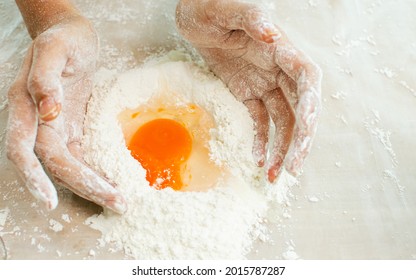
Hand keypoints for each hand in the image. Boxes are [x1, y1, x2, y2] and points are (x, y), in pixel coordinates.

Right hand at [5, 15, 126, 212]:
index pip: (24, 149)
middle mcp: (37, 122)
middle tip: (115, 203)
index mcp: (25, 105)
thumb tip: (48, 111)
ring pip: (68, 166)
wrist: (71, 37)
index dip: (34, 177)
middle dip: (83, 187)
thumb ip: (45, 78)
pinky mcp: (72, 128)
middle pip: (54, 165)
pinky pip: (81, 156)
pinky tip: (112, 182)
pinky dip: (94, 171)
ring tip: (118, 200)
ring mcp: (55, 128)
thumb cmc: (62, 39)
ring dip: (92, 185)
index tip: (50, 202)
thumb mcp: (55, 49)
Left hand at [176, 0, 321, 181]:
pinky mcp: (248, 92)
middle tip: (293, 168)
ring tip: (275, 175)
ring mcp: (264, 83)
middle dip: (300, 139)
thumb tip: (272, 35)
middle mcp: (278, 69)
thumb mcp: (226, 10)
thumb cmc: (209, 7)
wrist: (192, 18)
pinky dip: (261, 140)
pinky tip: (259, 159)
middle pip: (299, 107)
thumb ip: (251, 19)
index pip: (306, 78)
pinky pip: (259, 120)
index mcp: (280, 49)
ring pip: (282, 120)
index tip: (307, 127)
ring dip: (282, 148)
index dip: (311, 103)